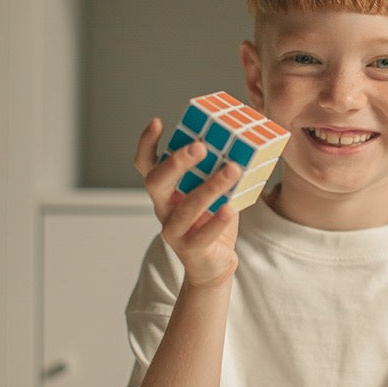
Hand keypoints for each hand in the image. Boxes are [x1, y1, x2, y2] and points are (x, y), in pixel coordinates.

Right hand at [134, 118, 239, 287]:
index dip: (147, 144)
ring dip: (210, 187)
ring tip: (232, 169)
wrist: (214, 265)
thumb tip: (242, 138)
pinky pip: (202, 235)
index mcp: (166, 190)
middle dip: (176, 162)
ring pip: (186, 207)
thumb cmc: (213, 221)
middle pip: (156, 182)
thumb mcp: (213, 191)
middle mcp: (163, 208)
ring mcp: (174, 230)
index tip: (157, 122)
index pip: (146, 165)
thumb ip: (218, 169)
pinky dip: (217, 221)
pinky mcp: (191, 249)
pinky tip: (230, 208)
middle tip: (200, 146)